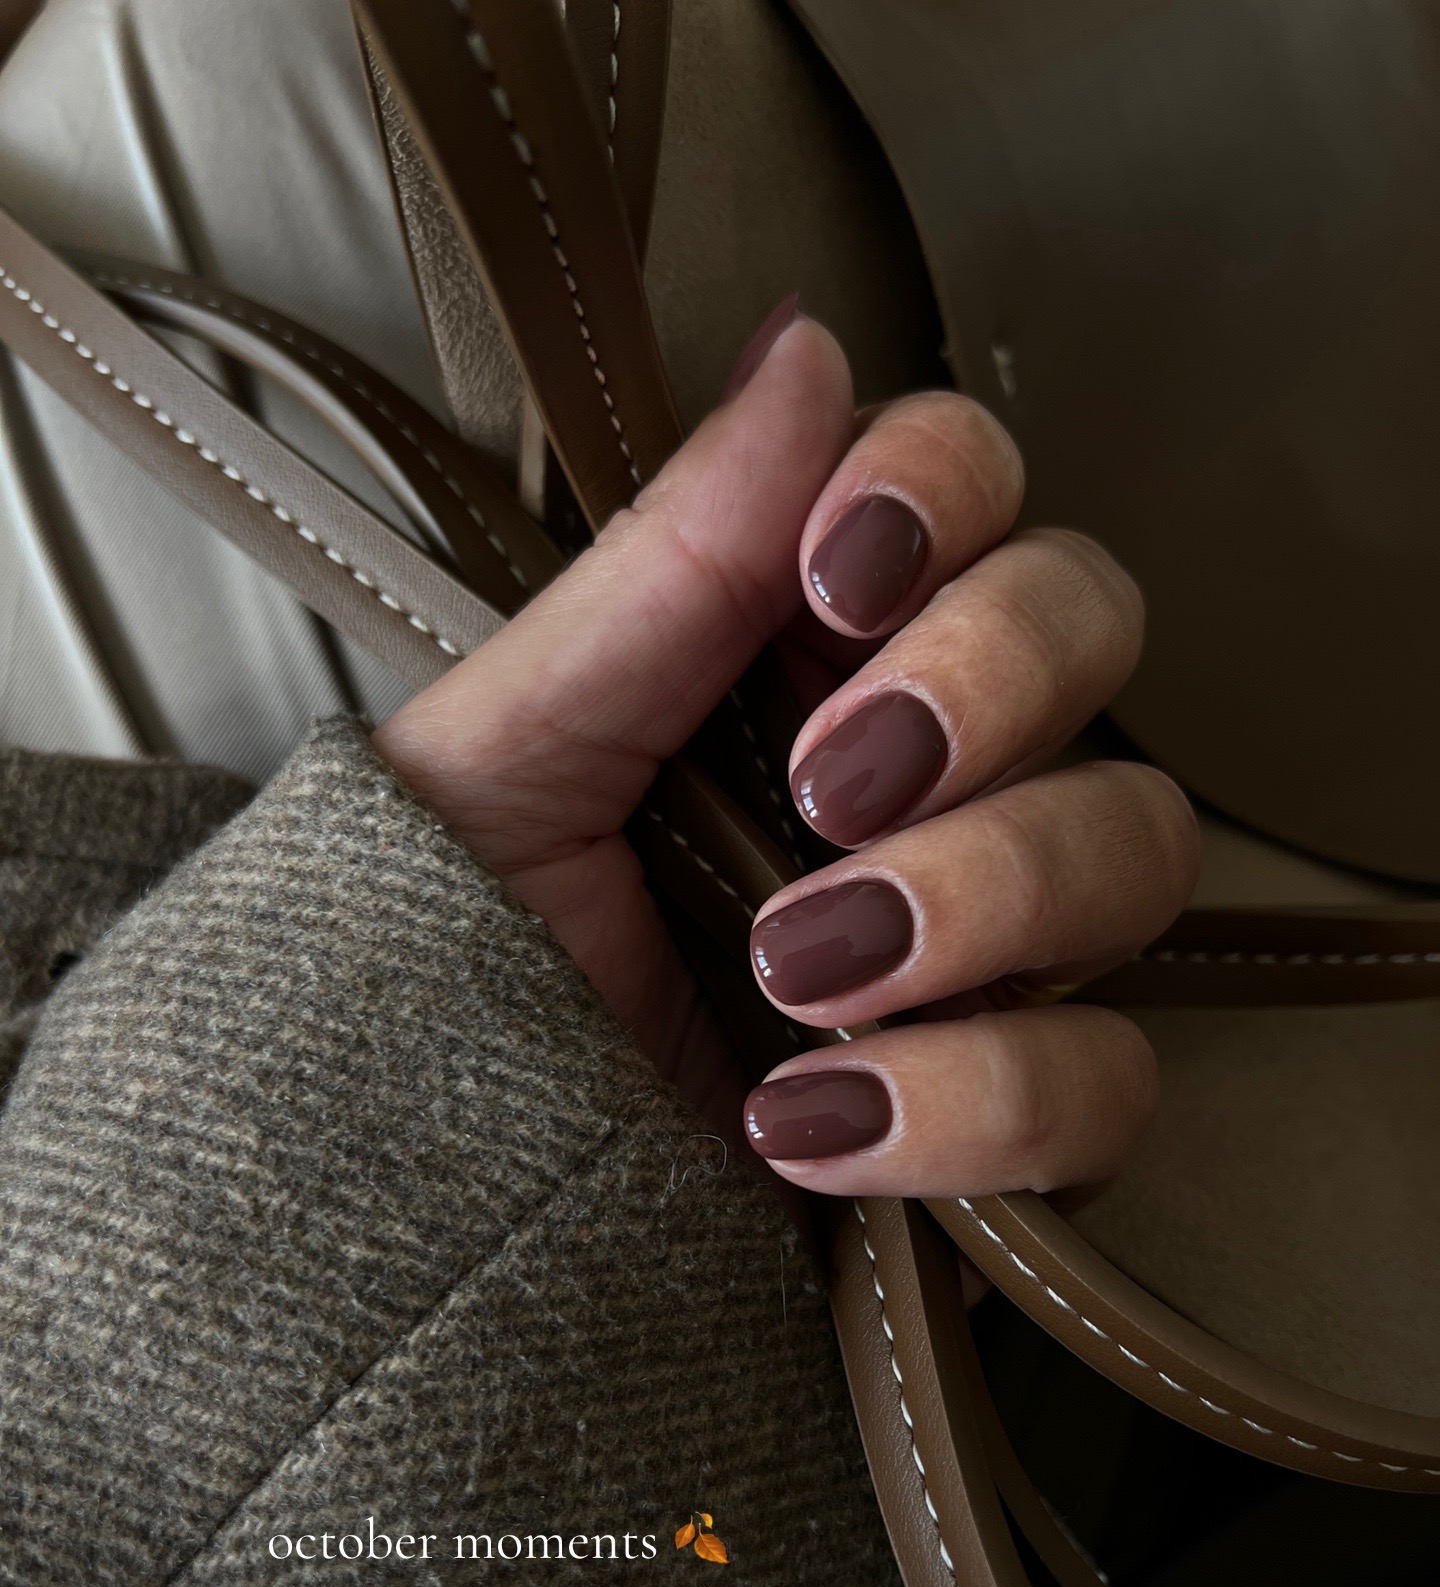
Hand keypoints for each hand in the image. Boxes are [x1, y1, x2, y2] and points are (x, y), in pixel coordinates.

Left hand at [373, 309, 1198, 1197]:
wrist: (431, 1189)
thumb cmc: (444, 945)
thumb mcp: (514, 749)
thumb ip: (670, 567)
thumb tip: (802, 344)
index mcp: (799, 653)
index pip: (970, 490)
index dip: (947, 493)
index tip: (837, 572)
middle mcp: (918, 769)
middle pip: (1095, 631)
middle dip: (986, 688)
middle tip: (828, 785)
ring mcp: (979, 937)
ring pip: (1137, 848)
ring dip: (984, 896)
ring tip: (794, 975)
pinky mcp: (1002, 1108)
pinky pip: (1106, 1086)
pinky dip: (982, 1101)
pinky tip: (816, 1121)